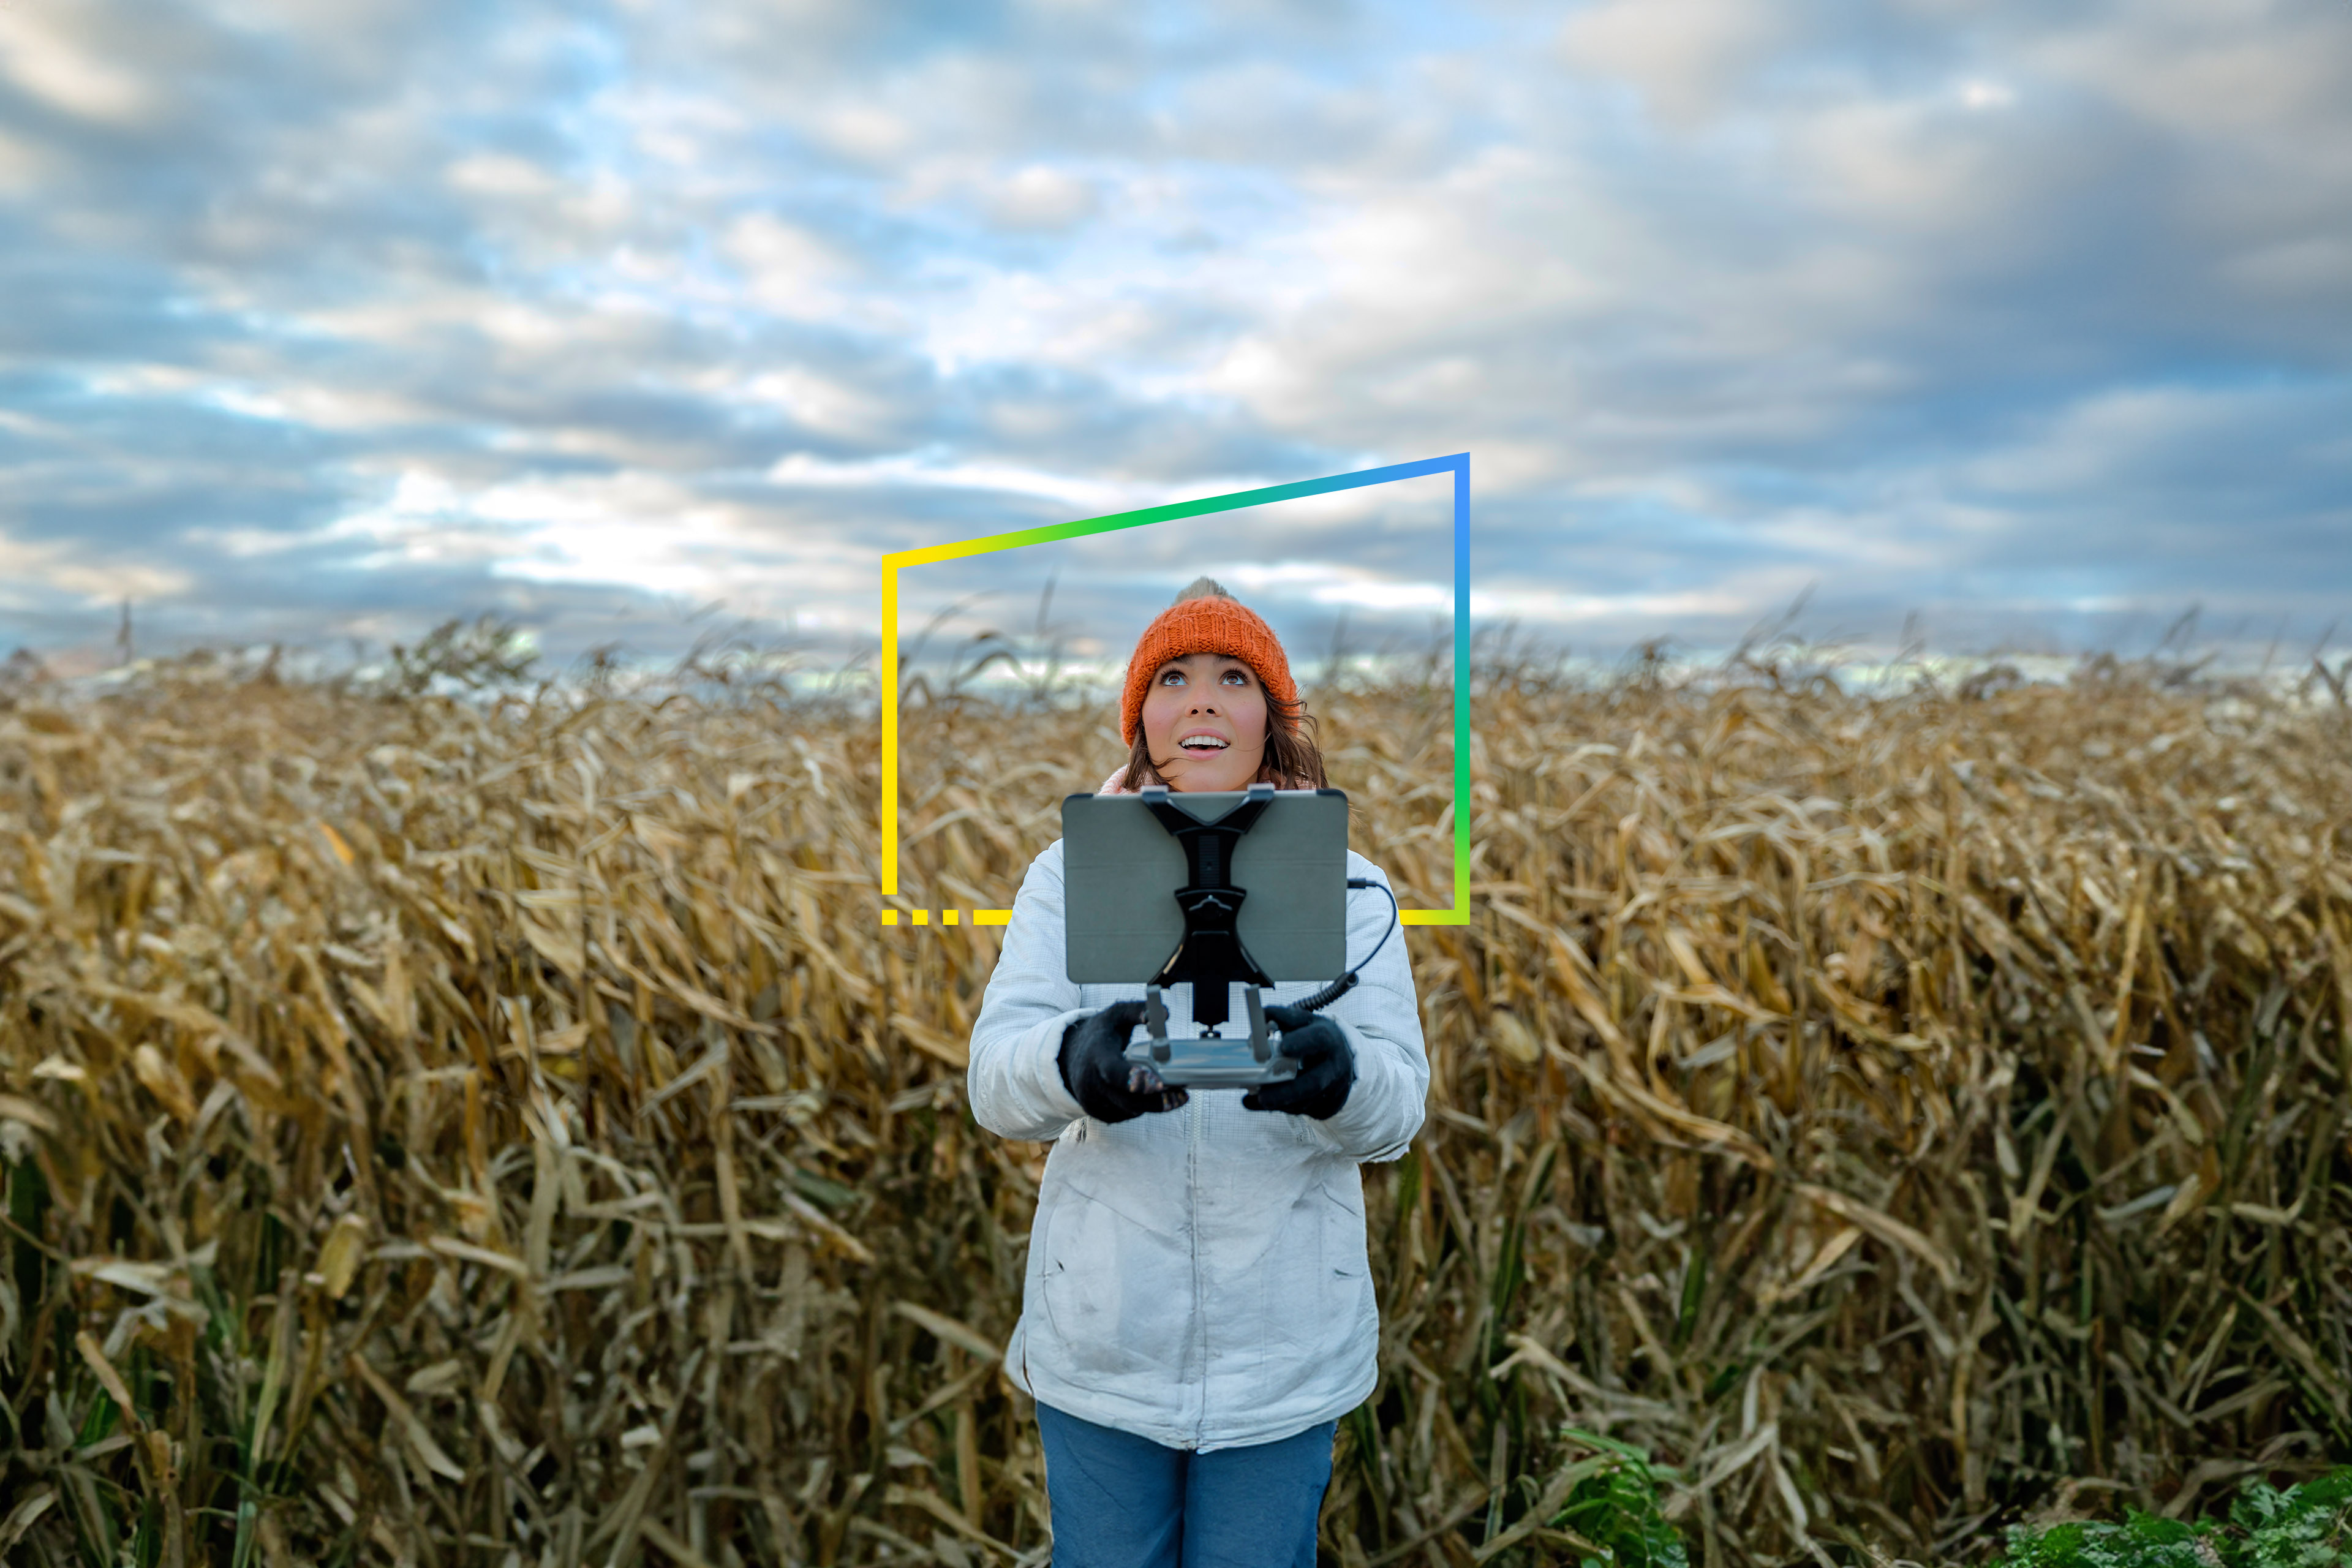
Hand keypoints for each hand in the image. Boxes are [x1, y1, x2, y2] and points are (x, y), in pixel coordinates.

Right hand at [1058, 1002, 1188, 1122]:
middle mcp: (1091, 1082)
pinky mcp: (1098, 1112)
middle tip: (1182, 1096)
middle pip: (1127, 1101)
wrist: (1070, 1055)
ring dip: (1154, 1105)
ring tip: (1175, 1095)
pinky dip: (1142, 1108)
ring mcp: (1093, 1101)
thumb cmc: (1101, 1033)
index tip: (1158, 1083)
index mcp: (1096, 1055)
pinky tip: (1152, 1097)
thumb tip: (1164, 1014)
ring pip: (1130, 1111)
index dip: (1134, 1079)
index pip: (1112, 1071)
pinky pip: (1126, 1114)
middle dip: (1157, 1101)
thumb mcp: (1116, 1015)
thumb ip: (1138, 1010)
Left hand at [1242, 1005, 1353, 1119]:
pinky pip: (1301, 1110)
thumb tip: (1260, 1016)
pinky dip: (1278, 1108)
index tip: (1282, 1046)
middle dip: (1287, 1091)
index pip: (1319, 1039)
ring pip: (1305, 1102)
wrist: (1342, 1061)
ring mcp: (1331, 1089)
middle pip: (1314, 1083)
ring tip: (1257, 1099)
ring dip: (1280, 1103)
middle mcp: (1334, 1066)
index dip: (1301, 1042)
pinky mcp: (1325, 1105)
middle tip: (1262, 1095)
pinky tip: (1257, 1104)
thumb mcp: (1305, 1024)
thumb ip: (1282, 1018)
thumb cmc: (1315, 1040)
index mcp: (1328, 1039)